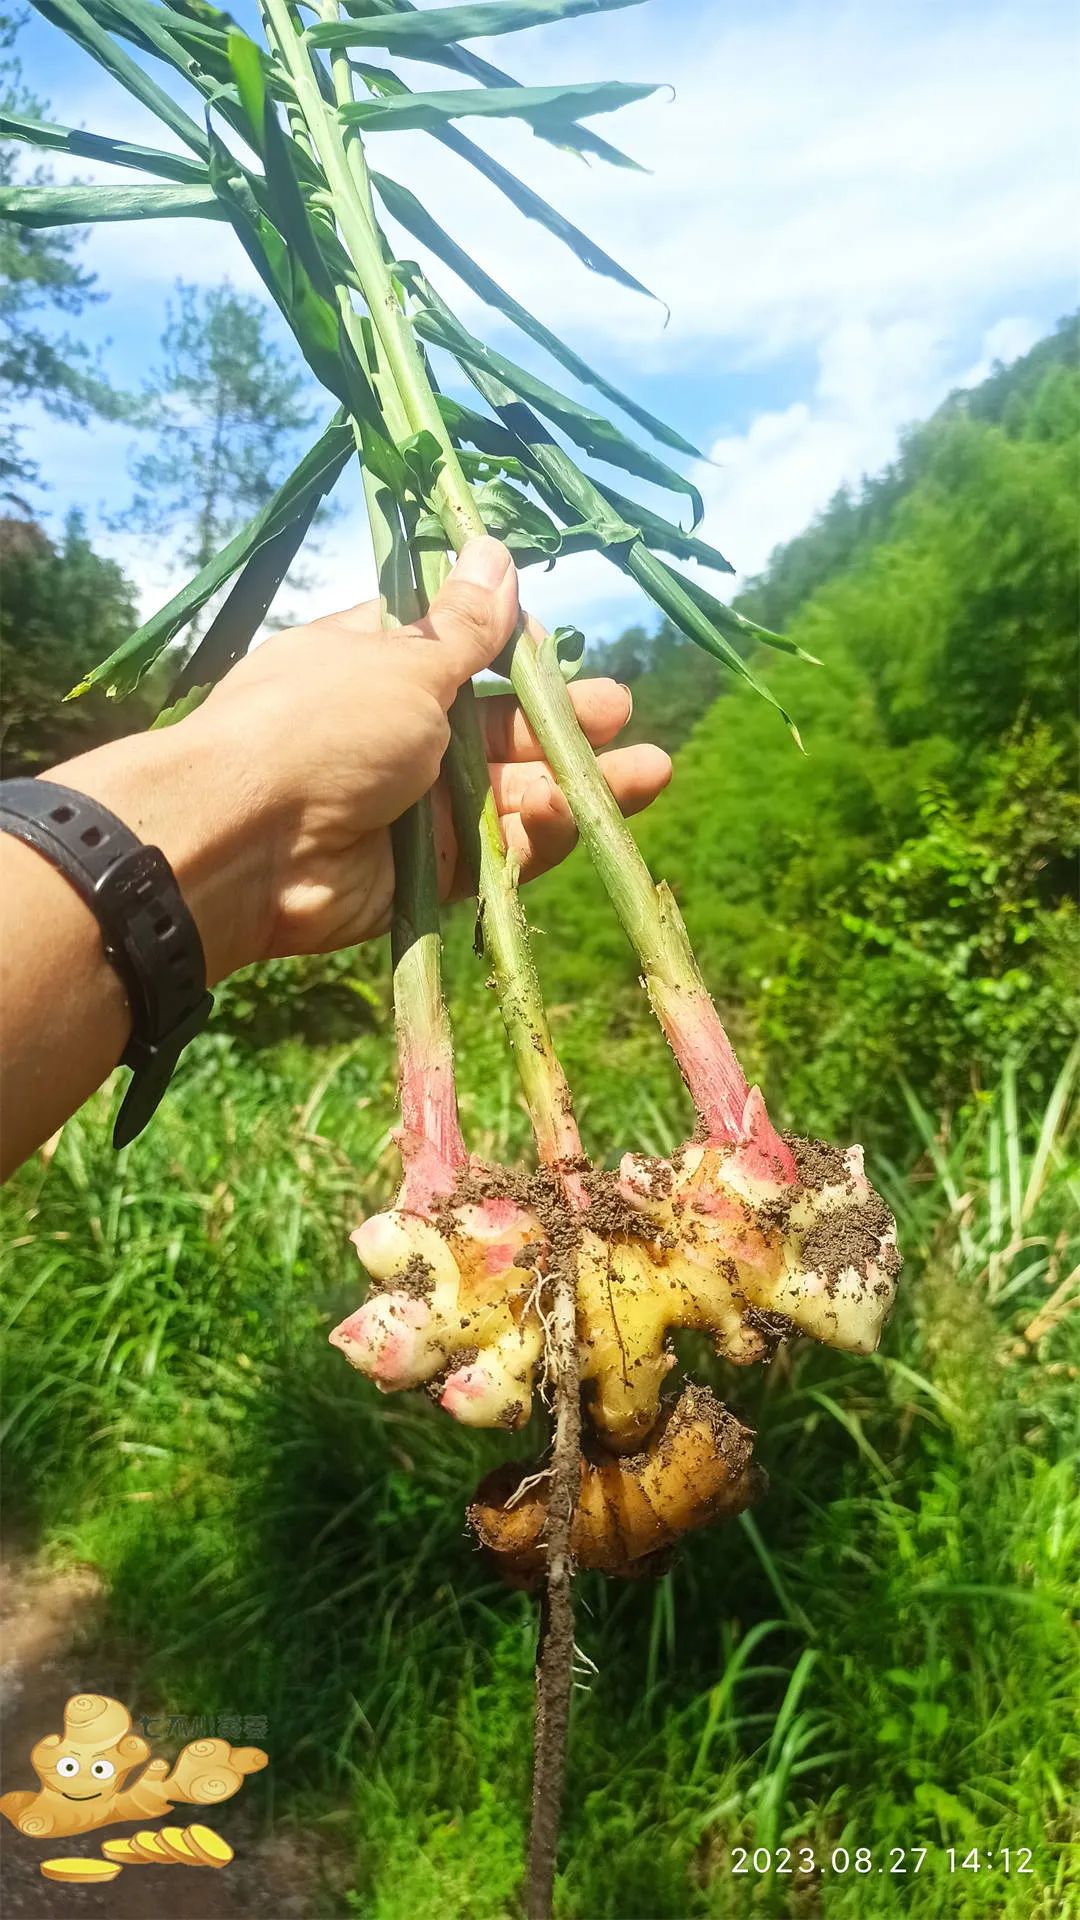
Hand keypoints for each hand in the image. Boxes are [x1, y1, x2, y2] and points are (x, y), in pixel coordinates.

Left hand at [51, 539, 670, 982]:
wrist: (245, 844)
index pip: (458, 650)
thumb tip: (494, 547)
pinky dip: (533, 839)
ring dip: (574, 784)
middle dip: (563, 723)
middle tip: (620, 714)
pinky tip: (571, 815)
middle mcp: (398, 733)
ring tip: (647, 773)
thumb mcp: (403, 660)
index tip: (555, 644)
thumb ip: (465, 625)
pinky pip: (494, 858)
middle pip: (496, 729)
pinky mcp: (425, 875)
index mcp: (379, 664)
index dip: (511, 649)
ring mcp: (412, 808)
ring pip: (508, 797)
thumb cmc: (319, 726)